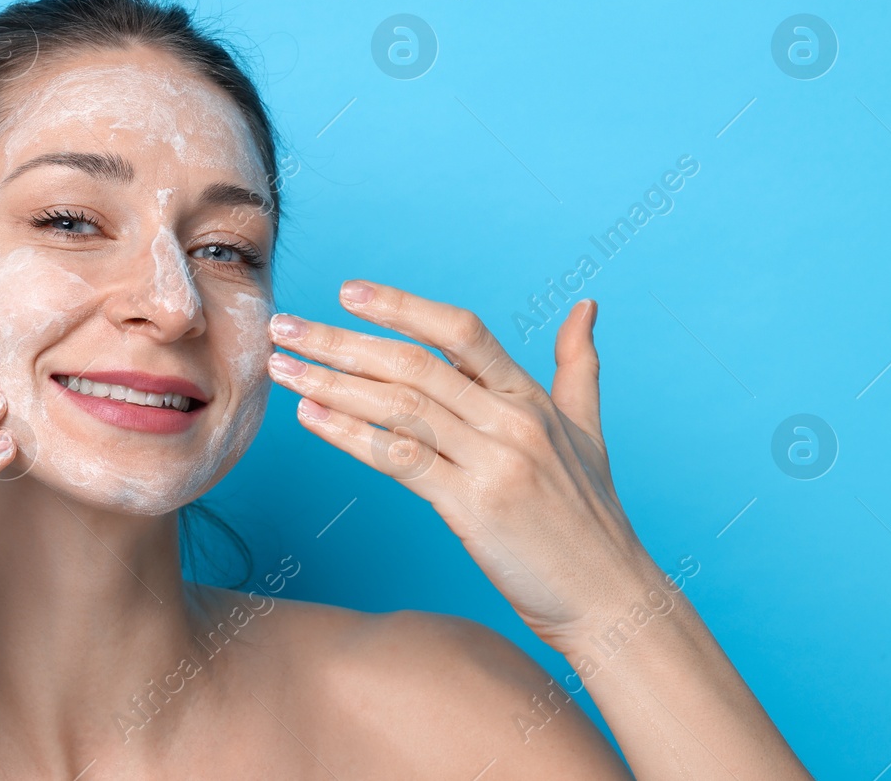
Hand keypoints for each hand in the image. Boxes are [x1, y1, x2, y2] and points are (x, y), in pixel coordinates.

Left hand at [266, 282, 659, 649]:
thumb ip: (579, 366)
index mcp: (530, 397)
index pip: (459, 331)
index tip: (346, 292)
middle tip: (284, 326)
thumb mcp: (588, 431)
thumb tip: (585, 306)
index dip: (401, 307)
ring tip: (281, 369)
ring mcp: (493, 462)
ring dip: (330, 383)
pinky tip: (311, 417)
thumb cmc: (591, 519)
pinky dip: (348, 434)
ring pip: (398, 406)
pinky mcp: (473, 506)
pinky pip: (398, 459)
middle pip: (413, 364)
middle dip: (340, 341)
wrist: (609, 598)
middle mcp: (511, 420)